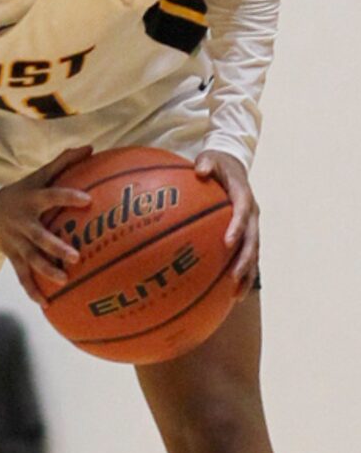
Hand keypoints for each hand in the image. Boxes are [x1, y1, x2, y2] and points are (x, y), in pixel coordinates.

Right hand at [0, 146, 92, 304]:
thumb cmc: (22, 192)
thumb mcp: (38, 176)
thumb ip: (64, 163)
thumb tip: (92, 147)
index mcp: (32, 200)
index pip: (51, 196)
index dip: (67, 197)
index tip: (87, 200)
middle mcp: (23, 223)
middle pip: (39, 236)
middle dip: (55, 247)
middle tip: (76, 256)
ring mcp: (16, 242)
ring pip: (30, 259)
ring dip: (45, 271)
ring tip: (64, 280)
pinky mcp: (12, 256)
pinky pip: (22, 275)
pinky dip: (33, 290)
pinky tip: (47, 305)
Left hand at [194, 149, 258, 298]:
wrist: (232, 165)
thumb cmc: (216, 163)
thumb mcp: (210, 157)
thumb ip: (205, 163)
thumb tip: (200, 169)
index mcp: (244, 195)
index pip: (244, 213)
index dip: (238, 227)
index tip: (228, 242)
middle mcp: (252, 214)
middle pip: (253, 240)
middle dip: (245, 259)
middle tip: (233, 276)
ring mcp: (251, 226)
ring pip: (253, 253)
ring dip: (246, 273)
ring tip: (236, 294)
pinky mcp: (246, 234)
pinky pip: (246, 256)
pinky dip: (241, 273)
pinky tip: (229, 292)